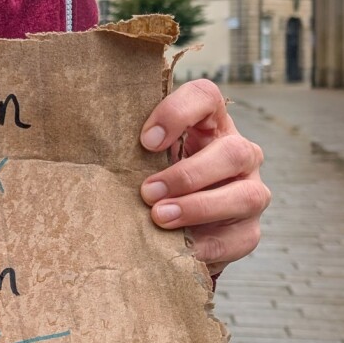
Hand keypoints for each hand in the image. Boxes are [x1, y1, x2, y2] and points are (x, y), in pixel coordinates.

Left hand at [138, 78, 269, 274]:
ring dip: (199, 207)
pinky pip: (238, 238)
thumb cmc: (152, 181)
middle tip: (147, 192)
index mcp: (210, 124)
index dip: (178, 112)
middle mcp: (239, 154)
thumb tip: (93, 146)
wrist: (170, 229)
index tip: (145, 141)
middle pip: (233, 152)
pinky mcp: (247, 231)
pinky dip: (206, 244)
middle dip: (187, 175)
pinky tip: (178, 246)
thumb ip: (131, 147)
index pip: (206, 96)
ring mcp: (250, 192)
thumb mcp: (143, 159)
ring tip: (160, 217)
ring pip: (245, 196)